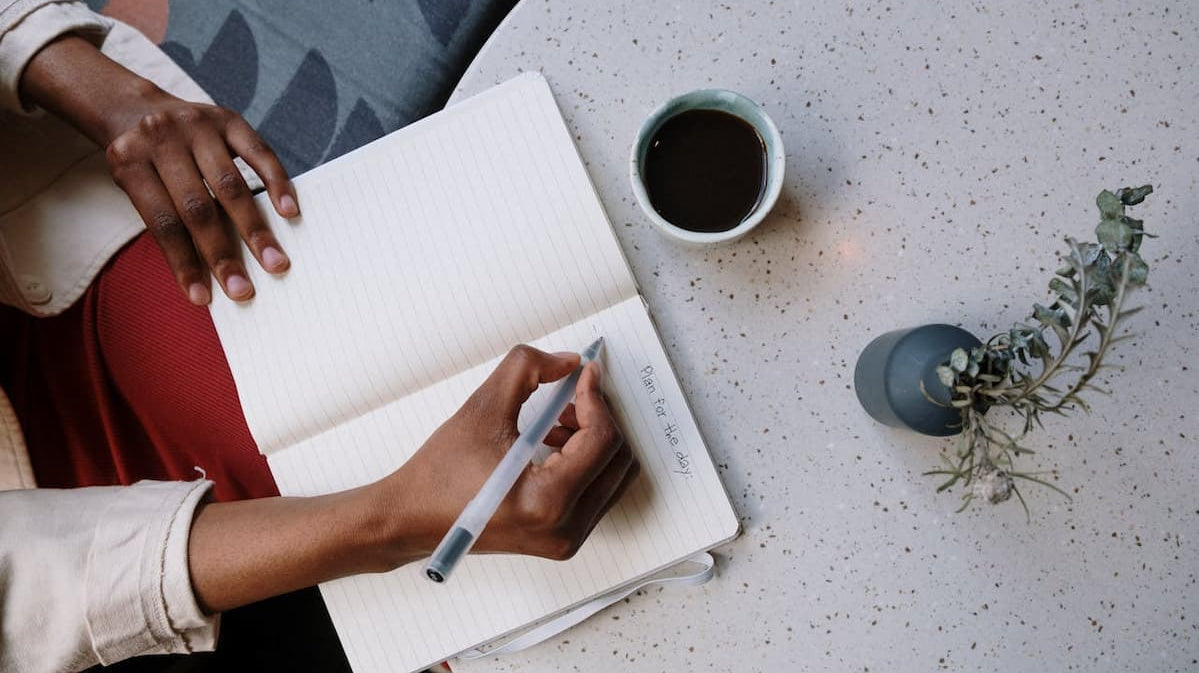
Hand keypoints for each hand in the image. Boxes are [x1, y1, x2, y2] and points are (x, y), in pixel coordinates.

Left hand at [19, 35, 298, 304]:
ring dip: (255, 230)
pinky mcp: (228, 117)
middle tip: (244, 290)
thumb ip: (167, 221)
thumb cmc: (142, 164)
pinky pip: (259, 152)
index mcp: (130, 162)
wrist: (137, 108)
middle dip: (222, 253)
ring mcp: (197, 125)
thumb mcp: (136, 187)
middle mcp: (162, 139)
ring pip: (230, 185)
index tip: (203, 299)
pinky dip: (276, 183)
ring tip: (275, 263)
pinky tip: (289, 211)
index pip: (161, 223)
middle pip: (197, 207)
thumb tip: (208, 274)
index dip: (183, 263)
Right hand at [379, 345, 638, 561]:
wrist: (412, 519)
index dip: (596, 398)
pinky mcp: (562, 538)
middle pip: (618, 458)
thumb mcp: (482, 407)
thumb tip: (570, 362)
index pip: (602, 440)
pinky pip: (598, 489)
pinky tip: (554, 441)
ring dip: (595, 437)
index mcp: (545, 503)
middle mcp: (563, 529)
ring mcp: (566, 538)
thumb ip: (528, 370)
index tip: (584, 375)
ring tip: (558, 419)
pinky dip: (587, 459)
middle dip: (600, 417)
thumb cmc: (439, 475)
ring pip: (614, 474)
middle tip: (573, 393)